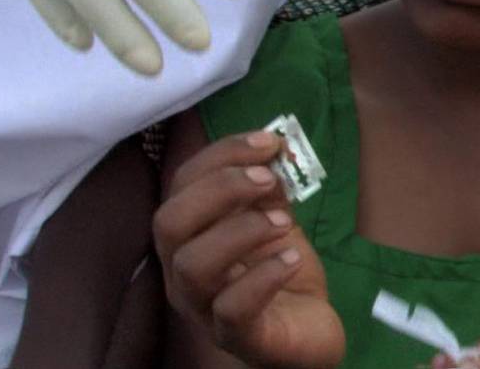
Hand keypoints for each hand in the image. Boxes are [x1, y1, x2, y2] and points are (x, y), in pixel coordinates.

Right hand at [153, 131, 344, 367]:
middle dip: (220, 188)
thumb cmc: (282, 270)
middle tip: (269, 180)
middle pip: (169, 222)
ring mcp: (204, 308)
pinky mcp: (237, 338)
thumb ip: (268, 187)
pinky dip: (263, 276)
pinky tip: (292, 259)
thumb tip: (273, 147)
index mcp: (190, 234)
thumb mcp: (276, 218)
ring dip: (242, 230)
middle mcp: (182, 272)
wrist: (309, 329)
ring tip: (286, 222)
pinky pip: (232, 309)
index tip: (269, 141)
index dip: (222, 155)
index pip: (182, 184)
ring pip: (192, 265)